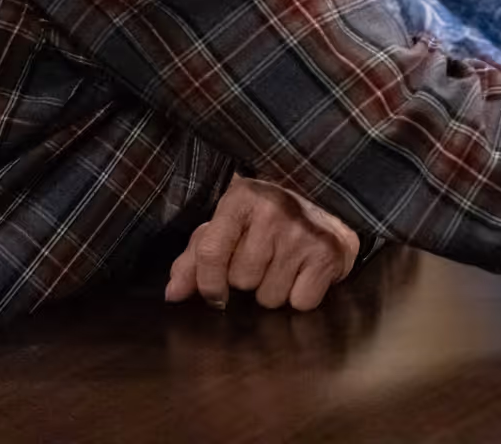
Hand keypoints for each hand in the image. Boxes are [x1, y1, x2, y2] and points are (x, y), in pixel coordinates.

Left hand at [166, 175, 360, 310]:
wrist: (327, 205)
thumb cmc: (267, 218)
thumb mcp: (229, 224)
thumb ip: (195, 257)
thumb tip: (172, 295)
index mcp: (241, 199)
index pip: (210, 252)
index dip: (208, 283)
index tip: (215, 295)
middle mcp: (274, 212)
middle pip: (242, 280)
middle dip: (249, 280)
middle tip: (265, 259)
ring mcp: (303, 233)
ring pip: (270, 296)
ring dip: (275, 290)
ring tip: (285, 264)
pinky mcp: (328, 254)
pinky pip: (300, 302)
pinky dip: (301, 296)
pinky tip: (305, 272)